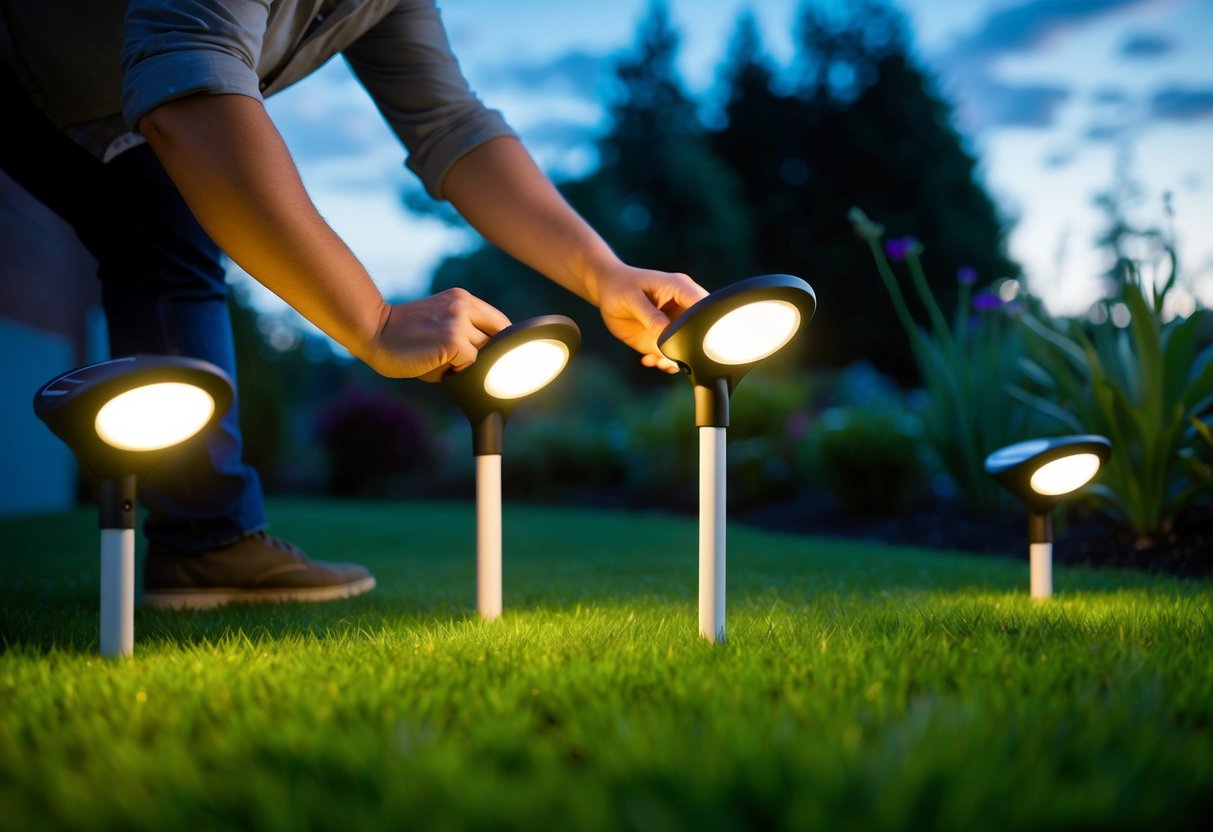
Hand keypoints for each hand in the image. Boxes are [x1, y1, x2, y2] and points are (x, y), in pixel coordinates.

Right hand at [364, 288, 510, 380]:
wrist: (373, 332)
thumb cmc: (405, 337)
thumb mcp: (440, 324)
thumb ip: (466, 334)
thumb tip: (494, 359)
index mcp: (462, 299)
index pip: (499, 322)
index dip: (498, 343)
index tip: (491, 358)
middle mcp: (463, 305)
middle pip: (499, 338)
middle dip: (487, 355)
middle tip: (465, 365)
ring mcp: (459, 322)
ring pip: (486, 352)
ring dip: (470, 363)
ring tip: (445, 361)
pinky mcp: (453, 340)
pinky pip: (472, 363)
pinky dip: (459, 371)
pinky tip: (439, 366)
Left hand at [595, 264, 708, 371]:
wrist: (606, 292)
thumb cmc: (620, 286)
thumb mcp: (632, 298)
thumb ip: (651, 316)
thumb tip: (667, 333)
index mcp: (680, 289)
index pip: (703, 305)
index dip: (706, 322)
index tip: (695, 341)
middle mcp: (682, 308)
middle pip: (700, 330)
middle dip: (691, 348)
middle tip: (671, 356)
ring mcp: (673, 325)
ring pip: (688, 347)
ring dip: (677, 359)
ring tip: (659, 361)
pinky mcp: (662, 338)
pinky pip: (670, 355)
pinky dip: (663, 362)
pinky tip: (649, 360)